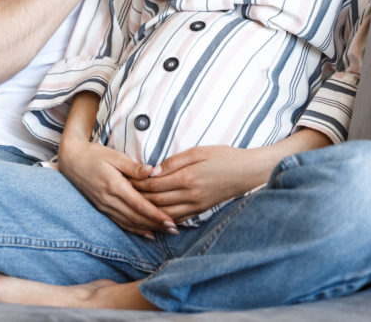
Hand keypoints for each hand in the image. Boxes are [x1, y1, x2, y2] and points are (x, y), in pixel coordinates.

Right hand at [57, 137, 174, 237]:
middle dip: (156, 225)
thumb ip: (134, 167)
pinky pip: (120, 223)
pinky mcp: (102, 208)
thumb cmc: (94, 155)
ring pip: (129, 223)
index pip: (139, 205)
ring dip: (147, 229)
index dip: (156, 215)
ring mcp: (104, 206)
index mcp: (114, 185)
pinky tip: (147, 233)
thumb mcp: (115, 156)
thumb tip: (153, 172)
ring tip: (165, 232)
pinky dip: (134, 229)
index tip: (170, 221)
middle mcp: (108, 200)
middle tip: (174, 230)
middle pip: (136, 217)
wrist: (71, 161)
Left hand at [130, 146, 264, 223]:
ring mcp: (195, 206)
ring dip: (147, 211)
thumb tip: (153, 170)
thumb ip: (174, 161)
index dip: (137, 183)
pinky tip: (152, 216)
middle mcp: (189, 195)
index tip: (124, 178)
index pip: (153, 184)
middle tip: (122, 192)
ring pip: (164, 213)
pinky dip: (162, 219)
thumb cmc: (223, 157)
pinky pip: (177, 219)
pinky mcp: (200, 211)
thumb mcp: (198, 152)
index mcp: (187, 178)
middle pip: (155, 200)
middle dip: (137, 197)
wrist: (248, 173)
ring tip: (132, 205)